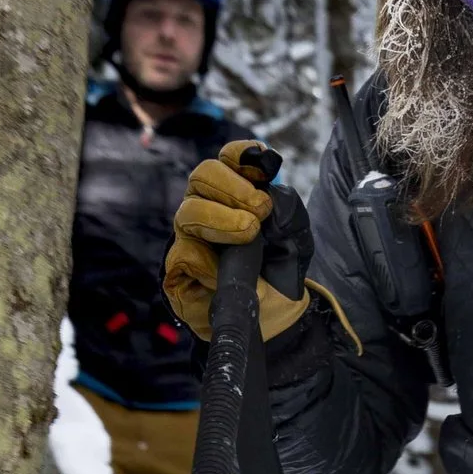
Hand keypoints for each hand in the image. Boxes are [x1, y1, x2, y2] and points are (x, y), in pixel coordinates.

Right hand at [165, 142, 313, 342]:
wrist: (275, 317)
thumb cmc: (279, 271)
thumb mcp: (294, 235)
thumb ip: (285, 208)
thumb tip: (266, 193)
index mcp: (232, 194)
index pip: (226, 161)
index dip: (239, 155)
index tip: (261, 163)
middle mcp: (205, 209)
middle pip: (202, 177)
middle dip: (232, 187)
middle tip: (260, 210)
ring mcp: (188, 238)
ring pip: (188, 213)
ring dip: (221, 218)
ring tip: (249, 232)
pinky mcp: (177, 271)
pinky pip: (185, 255)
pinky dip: (208, 261)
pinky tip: (225, 271)